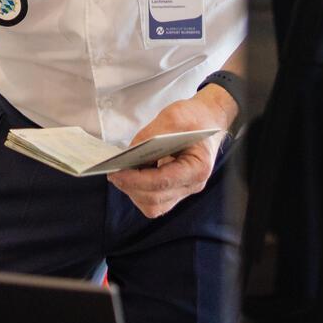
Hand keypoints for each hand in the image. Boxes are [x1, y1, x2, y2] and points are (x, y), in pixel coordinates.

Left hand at [108, 86, 235, 218]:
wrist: (209, 121)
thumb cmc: (195, 118)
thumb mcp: (173, 116)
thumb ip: (150, 135)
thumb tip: (128, 153)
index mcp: (198, 167)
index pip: (163, 182)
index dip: (137, 180)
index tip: (117, 172)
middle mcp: (193, 185)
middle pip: (156, 200)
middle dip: (131, 187)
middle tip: (113, 173)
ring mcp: (185, 190)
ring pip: (154, 206)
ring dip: (134, 192)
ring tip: (121, 174)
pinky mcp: (175, 190)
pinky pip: (154, 201)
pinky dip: (139, 191)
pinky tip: (131, 175)